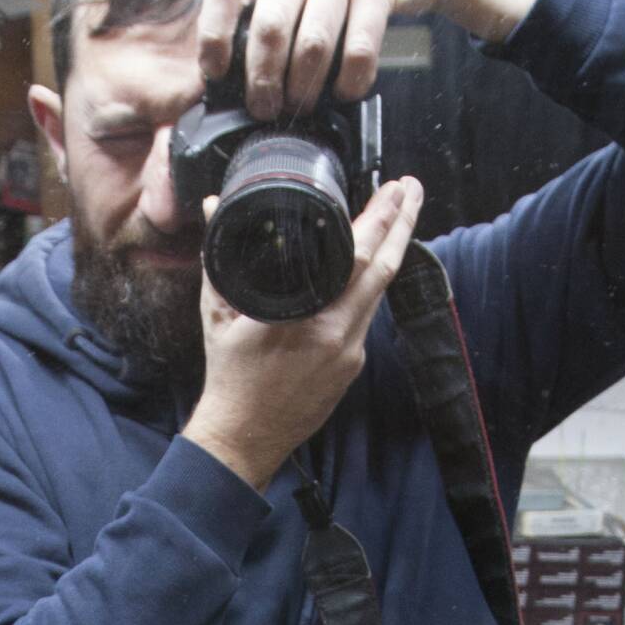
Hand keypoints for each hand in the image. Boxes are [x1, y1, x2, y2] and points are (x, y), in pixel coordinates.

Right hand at [183, 175, 423, 494]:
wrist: (244, 436)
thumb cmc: (229, 377)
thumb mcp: (216, 313)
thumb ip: (220, 256)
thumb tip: (214, 207)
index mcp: (304, 316)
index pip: (354, 258)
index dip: (378, 220)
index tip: (391, 190)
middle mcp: (336, 333)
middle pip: (383, 269)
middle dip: (402, 224)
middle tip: (411, 188)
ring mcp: (350, 351)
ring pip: (380, 291)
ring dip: (393, 251)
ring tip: (401, 217)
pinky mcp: (353, 365)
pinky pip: (368, 315)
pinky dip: (371, 285)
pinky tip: (372, 265)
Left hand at [196, 0, 542, 119]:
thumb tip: (229, 66)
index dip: (215, 37)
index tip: (215, 75)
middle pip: (269, 24)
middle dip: (263, 78)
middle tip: (264, 108)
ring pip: (313, 40)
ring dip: (305, 86)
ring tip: (302, 107)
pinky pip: (359, 45)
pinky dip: (351, 79)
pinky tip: (347, 91)